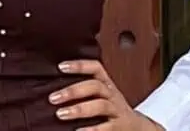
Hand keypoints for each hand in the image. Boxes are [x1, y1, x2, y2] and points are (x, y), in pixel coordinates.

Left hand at [49, 60, 164, 130]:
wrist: (136, 127)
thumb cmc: (111, 110)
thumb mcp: (102, 95)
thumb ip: (85, 90)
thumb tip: (55, 89)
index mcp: (106, 84)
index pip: (95, 68)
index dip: (79, 65)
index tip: (61, 67)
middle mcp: (112, 95)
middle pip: (95, 86)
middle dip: (73, 91)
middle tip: (53, 98)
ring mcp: (116, 110)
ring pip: (100, 105)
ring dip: (79, 109)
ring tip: (61, 114)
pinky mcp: (119, 126)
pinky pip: (107, 127)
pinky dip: (92, 129)